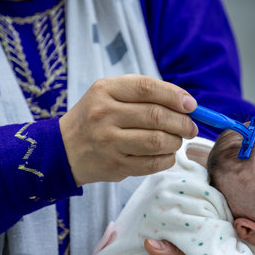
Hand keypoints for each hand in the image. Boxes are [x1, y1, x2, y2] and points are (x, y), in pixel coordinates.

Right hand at [59, 75, 197, 185]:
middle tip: (191, 128)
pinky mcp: (114, 166)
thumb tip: (187, 103)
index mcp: (105, 90)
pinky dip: (167, 160)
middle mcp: (104, 114)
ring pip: (157, 141)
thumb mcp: (110, 94)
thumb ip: (145, 93)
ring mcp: (108, 142)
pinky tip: (167, 155)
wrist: (63, 149)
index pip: (147, 88)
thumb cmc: (97, 117)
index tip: (191, 105)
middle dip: (182, 123)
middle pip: (156, 116)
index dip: (175, 96)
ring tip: (177, 141)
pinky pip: (152, 164)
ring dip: (176, 142)